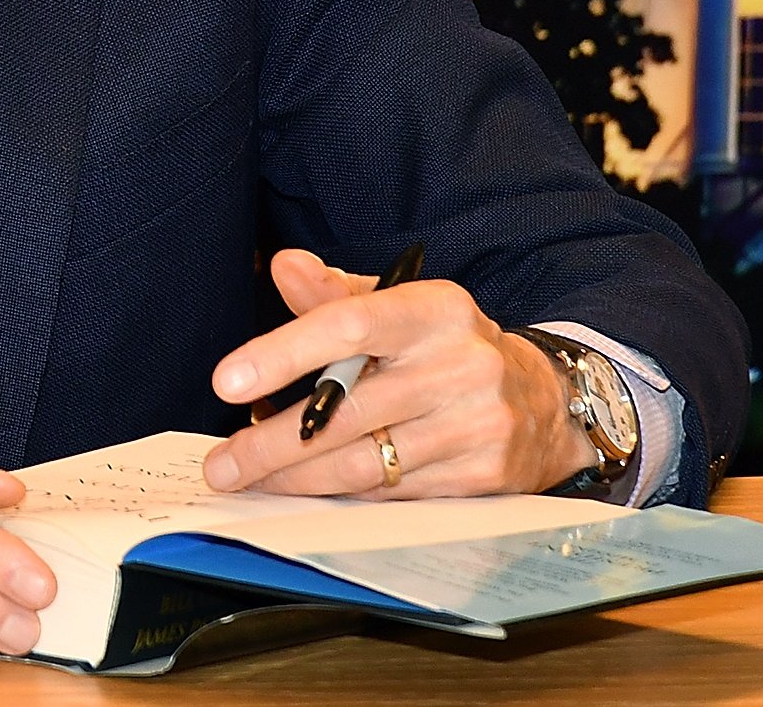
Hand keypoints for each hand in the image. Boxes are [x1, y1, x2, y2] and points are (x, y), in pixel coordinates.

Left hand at [202, 249, 592, 496]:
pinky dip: (340, 495)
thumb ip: (335, 292)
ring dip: (296, 478)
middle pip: (347, 412)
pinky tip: (305, 491)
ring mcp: (477, 426)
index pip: (350, 325)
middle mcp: (462, 365)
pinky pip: (392, 493)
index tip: (226, 382)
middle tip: (221, 464)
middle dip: (272, 443)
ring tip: (249, 480)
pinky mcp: (483, 477)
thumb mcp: (398, 306)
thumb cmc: (442, 346)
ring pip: (366, 463)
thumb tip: (283, 266)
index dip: (283, 353)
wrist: (541, 401)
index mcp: (436, 310)